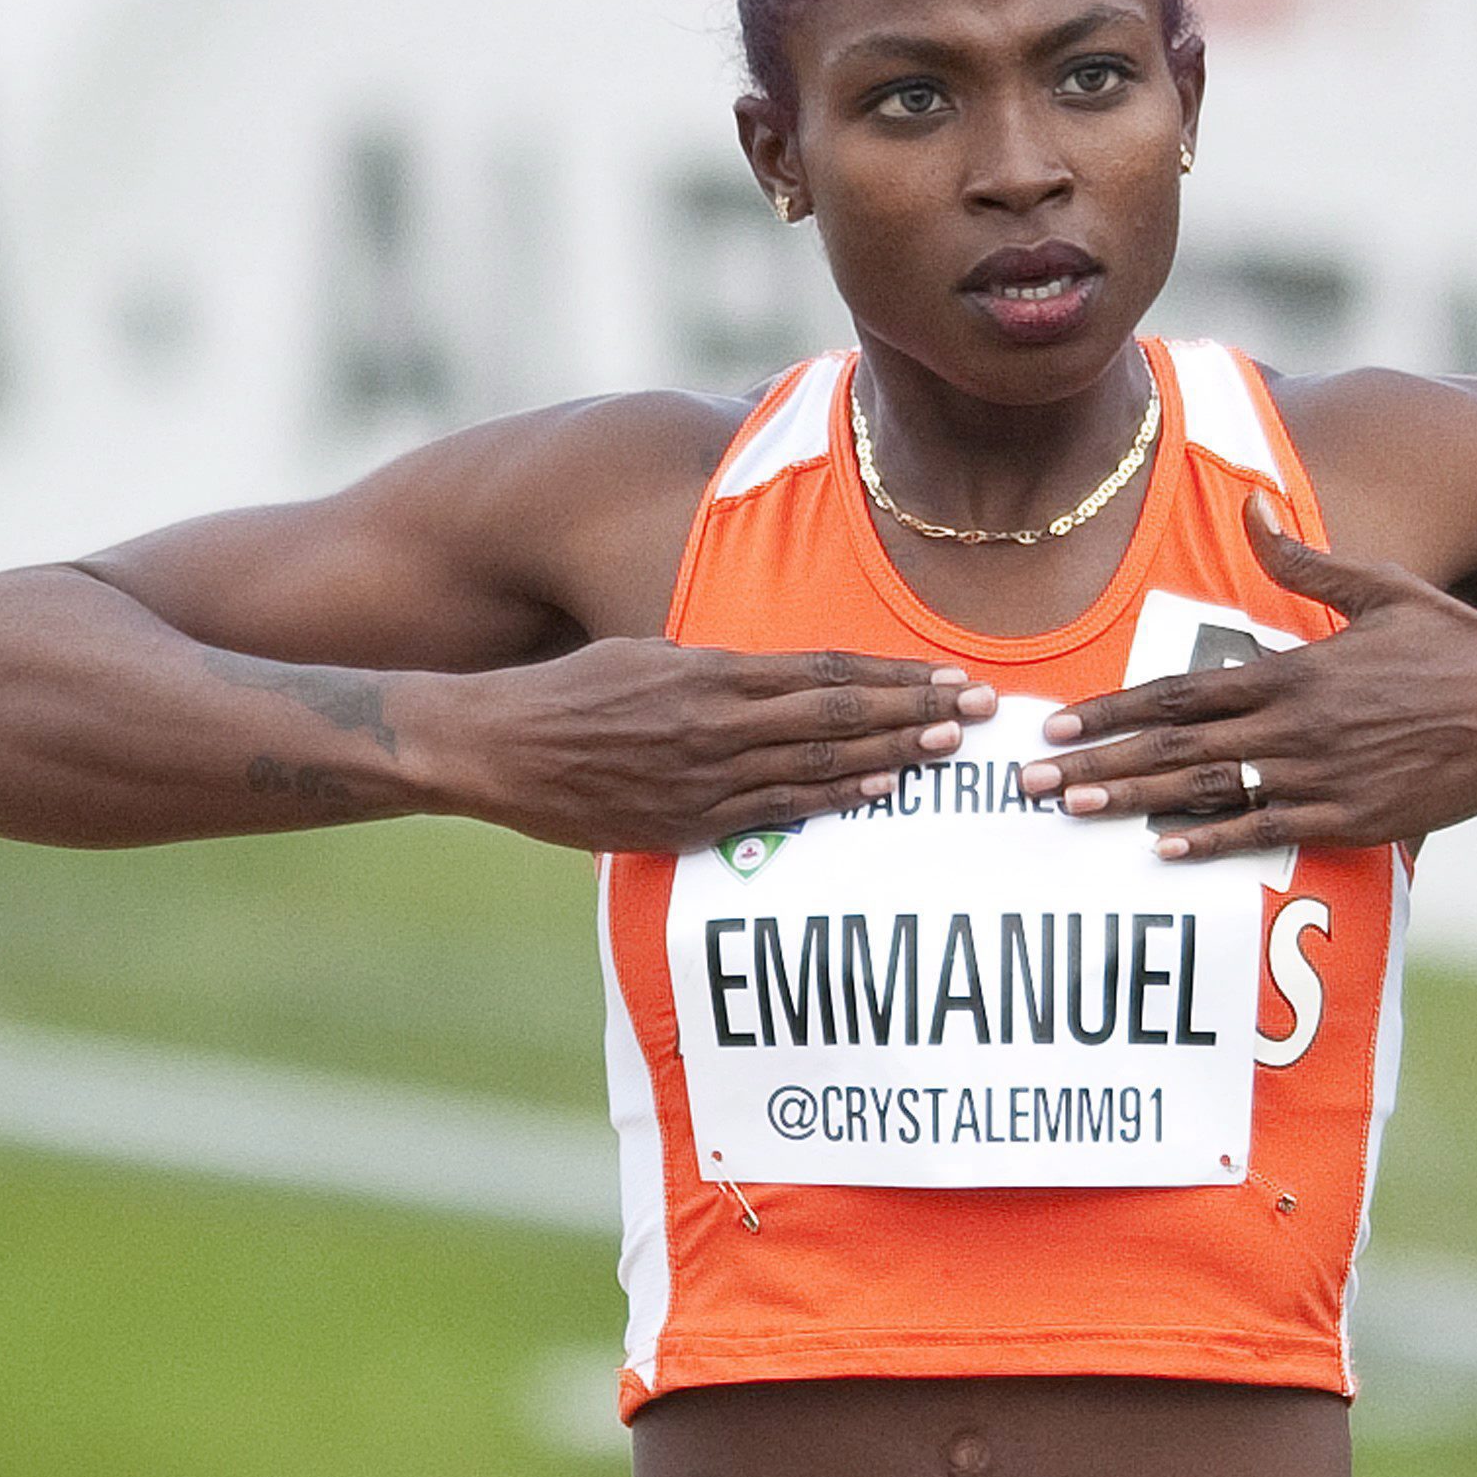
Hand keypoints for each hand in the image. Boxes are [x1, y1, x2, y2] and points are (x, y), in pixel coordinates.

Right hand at [408, 641, 996, 854]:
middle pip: (838, 714)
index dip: (893, 677)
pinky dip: (835, 801)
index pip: (825, 671)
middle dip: (916, 712)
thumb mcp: (648, 655)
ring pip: (819, 763)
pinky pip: (776, 810)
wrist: (496, 745)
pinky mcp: (685, 821)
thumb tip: (775, 678)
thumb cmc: (573, 692)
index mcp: (711, 668)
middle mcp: (717, 718)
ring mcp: (704, 773)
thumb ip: (716, 669)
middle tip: (980, 710)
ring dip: (893, 757)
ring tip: (949, 749)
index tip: (949, 676)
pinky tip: (882, 794)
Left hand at [1020, 500, 1476, 859]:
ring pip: (1209, 792)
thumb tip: (1253, 510)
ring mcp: (1323, 776)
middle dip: (1096, 764)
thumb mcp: (1380, 588)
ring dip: (1135, 803)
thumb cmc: (1456, 642)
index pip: (1179, 694)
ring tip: (1072, 814)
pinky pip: (1269, 832)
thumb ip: (1302, 561)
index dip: (1112, 711)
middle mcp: (1296, 724)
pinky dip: (1213, 841)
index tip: (1055, 724)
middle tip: (1031, 784)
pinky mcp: (1355, 818)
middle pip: (1175, 748)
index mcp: (1294, 669)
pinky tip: (1162, 850)